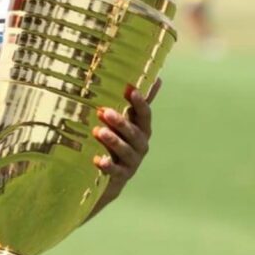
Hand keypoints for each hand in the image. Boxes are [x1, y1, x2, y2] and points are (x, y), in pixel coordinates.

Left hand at [89, 78, 161, 214]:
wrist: (111, 177)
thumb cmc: (119, 142)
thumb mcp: (126, 122)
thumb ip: (136, 103)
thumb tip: (157, 77)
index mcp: (142, 129)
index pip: (144, 115)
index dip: (140, 103)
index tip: (130, 90)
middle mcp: (140, 145)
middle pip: (134, 132)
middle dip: (121, 122)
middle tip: (104, 111)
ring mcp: (132, 162)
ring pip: (125, 150)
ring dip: (113, 140)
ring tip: (98, 131)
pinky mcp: (121, 176)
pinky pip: (116, 171)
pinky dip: (108, 165)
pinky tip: (98, 160)